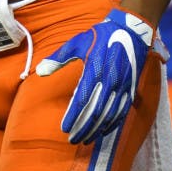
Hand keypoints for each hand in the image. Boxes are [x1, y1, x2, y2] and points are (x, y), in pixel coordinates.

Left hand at [35, 8, 154, 143]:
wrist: (130, 31)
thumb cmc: (99, 36)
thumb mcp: (76, 43)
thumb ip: (58, 58)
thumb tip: (40, 71)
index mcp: (95, 69)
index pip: (82, 100)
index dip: (73, 116)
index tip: (64, 128)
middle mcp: (110, 80)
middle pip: (95, 112)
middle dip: (83, 128)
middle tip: (72, 139)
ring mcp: (122, 86)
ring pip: (109, 115)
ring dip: (97, 129)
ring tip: (86, 139)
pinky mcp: (131, 89)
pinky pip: (122, 111)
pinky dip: (113, 123)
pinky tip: (104, 131)